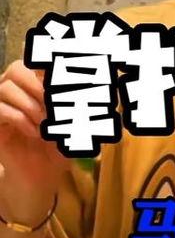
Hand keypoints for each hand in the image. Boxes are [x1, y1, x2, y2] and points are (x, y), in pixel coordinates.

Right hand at [0, 60, 69, 223]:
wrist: (42, 175)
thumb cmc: (59, 144)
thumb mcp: (76, 120)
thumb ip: (81, 100)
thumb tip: (102, 86)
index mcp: (34, 82)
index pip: (36, 62)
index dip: (46, 67)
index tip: (59, 82)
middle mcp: (14, 89)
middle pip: (16, 68)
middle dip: (37, 86)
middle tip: (52, 107)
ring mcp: (0, 104)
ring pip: (6, 87)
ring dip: (30, 105)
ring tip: (44, 124)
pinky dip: (20, 119)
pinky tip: (34, 133)